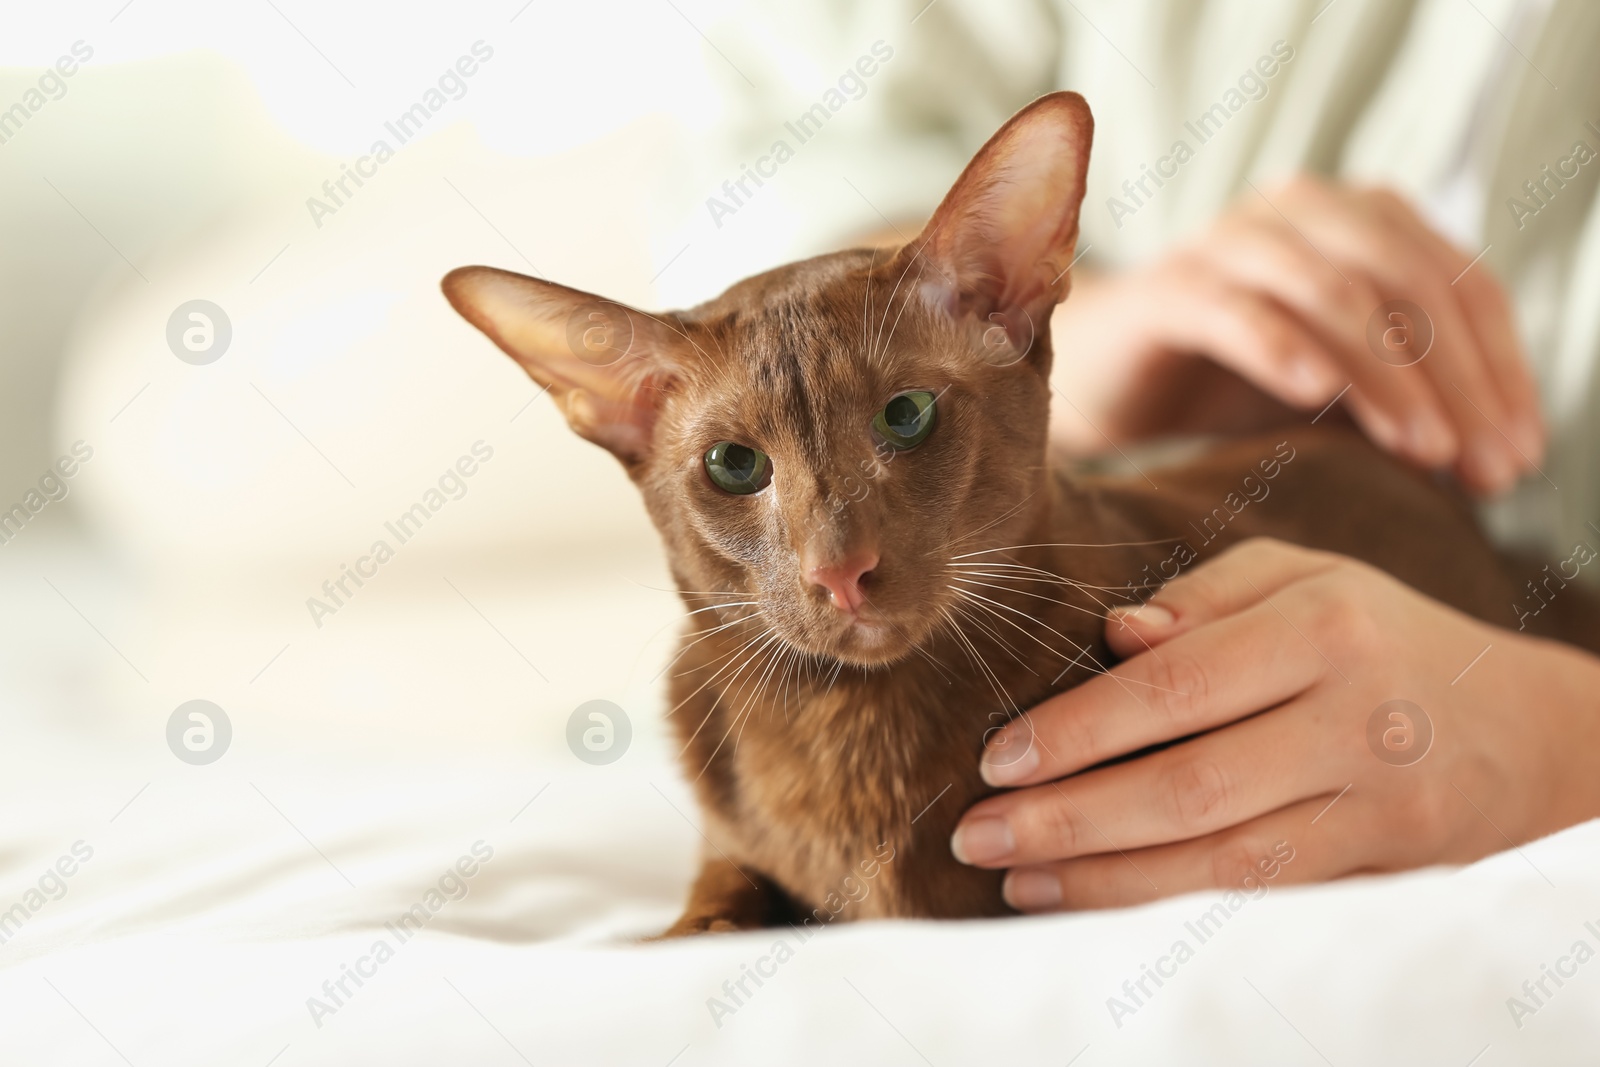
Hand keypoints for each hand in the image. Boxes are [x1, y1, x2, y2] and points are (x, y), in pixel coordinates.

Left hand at [950, 539, 1599, 911]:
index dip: (1077, 730)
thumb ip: (1204, 597)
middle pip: (1190, 788)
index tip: (994, 758)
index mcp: (1325, 626)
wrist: (1517, 727)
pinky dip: (1171, 907)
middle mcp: (1356, 719)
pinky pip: (1263, 903)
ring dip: (1106, 881)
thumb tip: (1115, 635)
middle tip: (975, 835)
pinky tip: (1096, 902)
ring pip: (1225, 864)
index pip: (1176, 687)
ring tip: (1016, 881)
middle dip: (1068, 820)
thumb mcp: (1301, 576)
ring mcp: (1377, 805)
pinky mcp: (1385, 870)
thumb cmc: (1373, 633)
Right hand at [1050, 176, 1543, 494]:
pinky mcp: (1166, 288)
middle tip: (1486, 466)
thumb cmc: (1222, 385)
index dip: (1502, 370)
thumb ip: (1403, 396)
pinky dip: (1281, 347)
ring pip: (1334, 292)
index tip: (1519, 456)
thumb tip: (1497, 458)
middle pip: (1410, 281)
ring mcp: (1229, 243)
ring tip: (1423, 450)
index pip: (1459, 284)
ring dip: (1389, 375)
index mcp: (1356, 223)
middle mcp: (1301, 212)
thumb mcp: (1333, 385)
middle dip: (1460, 380)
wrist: (1099, 381)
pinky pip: (1234, 309)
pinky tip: (1316, 394)